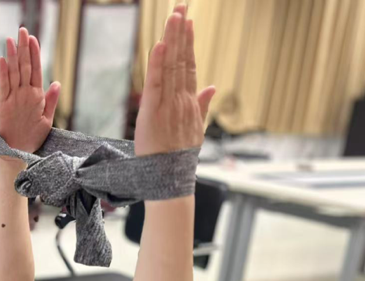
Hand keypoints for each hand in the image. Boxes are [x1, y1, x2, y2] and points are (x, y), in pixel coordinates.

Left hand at [0, 28, 59, 153]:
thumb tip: (56, 83)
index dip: (34, 53)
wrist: (15, 152)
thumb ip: (51, 101)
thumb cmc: (32, 138)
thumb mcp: (47, 121)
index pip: (36, 70)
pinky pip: (2, 84)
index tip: (32, 39)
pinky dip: (2, 71)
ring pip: (13, 72)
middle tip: (22, 31)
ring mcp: (13, 99)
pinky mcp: (1, 104)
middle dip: (23, 47)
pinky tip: (2, 58)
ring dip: (12, 54)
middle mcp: (25, 95)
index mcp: (38, 98)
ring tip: (11, 39)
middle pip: (24, 67)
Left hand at [134, 5, 214, 156]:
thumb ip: (203, 106)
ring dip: (172, 41)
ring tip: (174, 17)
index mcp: (188, 102)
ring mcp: (168, 104)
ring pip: (171, 67)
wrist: (170, 178)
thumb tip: (212, 86)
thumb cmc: (179, 157)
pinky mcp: (152, 112)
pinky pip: (155, 84)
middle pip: (181, 60)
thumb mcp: (195, 130)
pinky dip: (157, 65)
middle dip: (181, 33)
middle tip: (181, 7)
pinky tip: (160, 46)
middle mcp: (180, 99)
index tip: (188, 22)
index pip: (188, 66)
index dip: (188, 43)